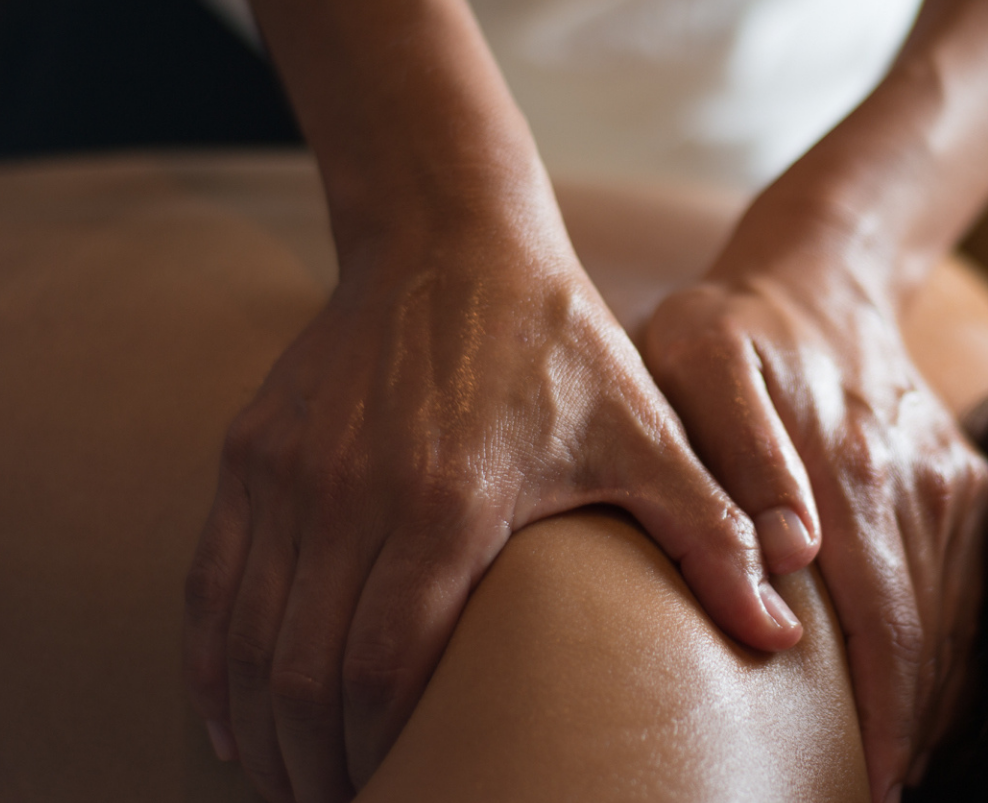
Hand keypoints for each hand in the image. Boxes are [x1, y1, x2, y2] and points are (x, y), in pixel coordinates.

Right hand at [183, 230, 801, 802]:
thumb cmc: (560, 348)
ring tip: (293, 784)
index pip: (384, 665)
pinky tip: (233, 720)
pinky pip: (209, 586)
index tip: (413, 792)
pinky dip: (211, 668)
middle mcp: (350, 492)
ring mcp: (287, 473)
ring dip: (260, 732)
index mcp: (449, 500)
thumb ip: (712, 534)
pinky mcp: (250, 454)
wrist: (451, 240)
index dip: (384, 748)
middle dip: (320, 764)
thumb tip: (778, 634)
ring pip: (245, 643)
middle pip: (305, 674)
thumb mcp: (648, 436)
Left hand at [643, 239, 987, 802]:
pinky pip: (971, 590)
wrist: (818, 275)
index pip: (883, 625)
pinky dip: (953, 654)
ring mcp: (953, 485)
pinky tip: (924, 703)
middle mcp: (921, 484)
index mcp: (855, 469)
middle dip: (909, 732)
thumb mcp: (699, 363)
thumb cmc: (730, 330)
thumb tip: (794, 556)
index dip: (883, 716)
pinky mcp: (968, 484)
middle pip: (928, 640)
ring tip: (892, 767)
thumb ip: (740, 458)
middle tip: (869, 795)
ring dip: (932, 703)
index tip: (868, 782)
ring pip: (957, 623)